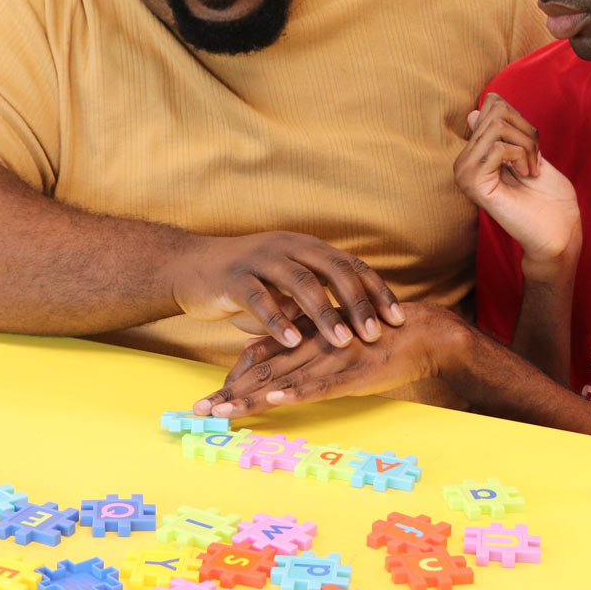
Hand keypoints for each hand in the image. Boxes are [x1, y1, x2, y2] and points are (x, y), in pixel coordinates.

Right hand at [168, 232, 404, 349]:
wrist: (191, 268)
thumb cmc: (249, 282)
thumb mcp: (289, 284)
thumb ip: (319, 297)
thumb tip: (361, 322)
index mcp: (308, 248)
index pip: (352, 266)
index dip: (376, 292)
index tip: (398, 319)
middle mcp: (289, 247)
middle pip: (332, 270)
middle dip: (357, 303)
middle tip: (375, 333)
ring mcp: (260, 259)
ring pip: (300, 283)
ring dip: (324, 313)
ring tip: (343, 340)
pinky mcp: (233, 277)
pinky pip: (259, 297)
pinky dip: (278, 320)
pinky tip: (293, 341)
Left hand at [191, 303, 454, 417]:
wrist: (422, 332)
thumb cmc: (377, 334)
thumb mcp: (331, 333)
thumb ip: (295, 340)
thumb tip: (252, 350)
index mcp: (307, 334)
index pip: (261, 356)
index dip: (233, 377)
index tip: (209, 398)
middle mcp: (313, 344)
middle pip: (263, 371)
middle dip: (229, 393)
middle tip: (198, 412)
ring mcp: (332, 358)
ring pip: (285, 379)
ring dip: (251, 398)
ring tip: (222, 413)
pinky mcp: (352, 372)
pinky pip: (319, 385)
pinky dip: (296, 392)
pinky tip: (274, 400)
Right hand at [454, 93, 579, 270]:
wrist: (559, 232)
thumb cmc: (549, 198)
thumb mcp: (529, 153)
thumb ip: (506, 133)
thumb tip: (475, 113)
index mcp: (476, 155)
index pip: (492, 107)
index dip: (521, 120)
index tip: (531, 148)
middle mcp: (464, 163)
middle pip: (496, 112)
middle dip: (526, 131)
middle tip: (535, 160)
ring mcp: (465, 173)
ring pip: (498, 126)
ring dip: (527, 145)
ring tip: (531, 170)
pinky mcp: (473, 183)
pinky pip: (499, 147)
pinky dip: (521, 155)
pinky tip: (526, 174)